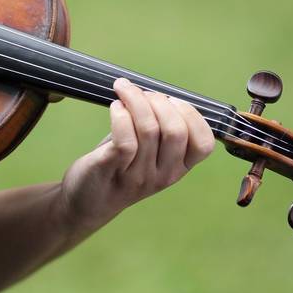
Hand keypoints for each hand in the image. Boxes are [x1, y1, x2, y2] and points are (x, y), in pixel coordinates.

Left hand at [59, 78, 214, 233]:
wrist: (88, 202)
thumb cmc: (121, 167)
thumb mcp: (151, 154)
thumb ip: (163, 130)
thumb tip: (162, 94)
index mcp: (178, 169)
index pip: (203, 144)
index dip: (191, 114)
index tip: (171, 100)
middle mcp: (163, 175)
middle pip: (176, 131)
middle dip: (160, 102)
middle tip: (142, 93)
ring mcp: (139, 175)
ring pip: (149, 129)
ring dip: (136, 100)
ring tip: (124, 91)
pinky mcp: (113, 169)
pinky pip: (125, 138)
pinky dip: (121, 115)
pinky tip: (115, 106)